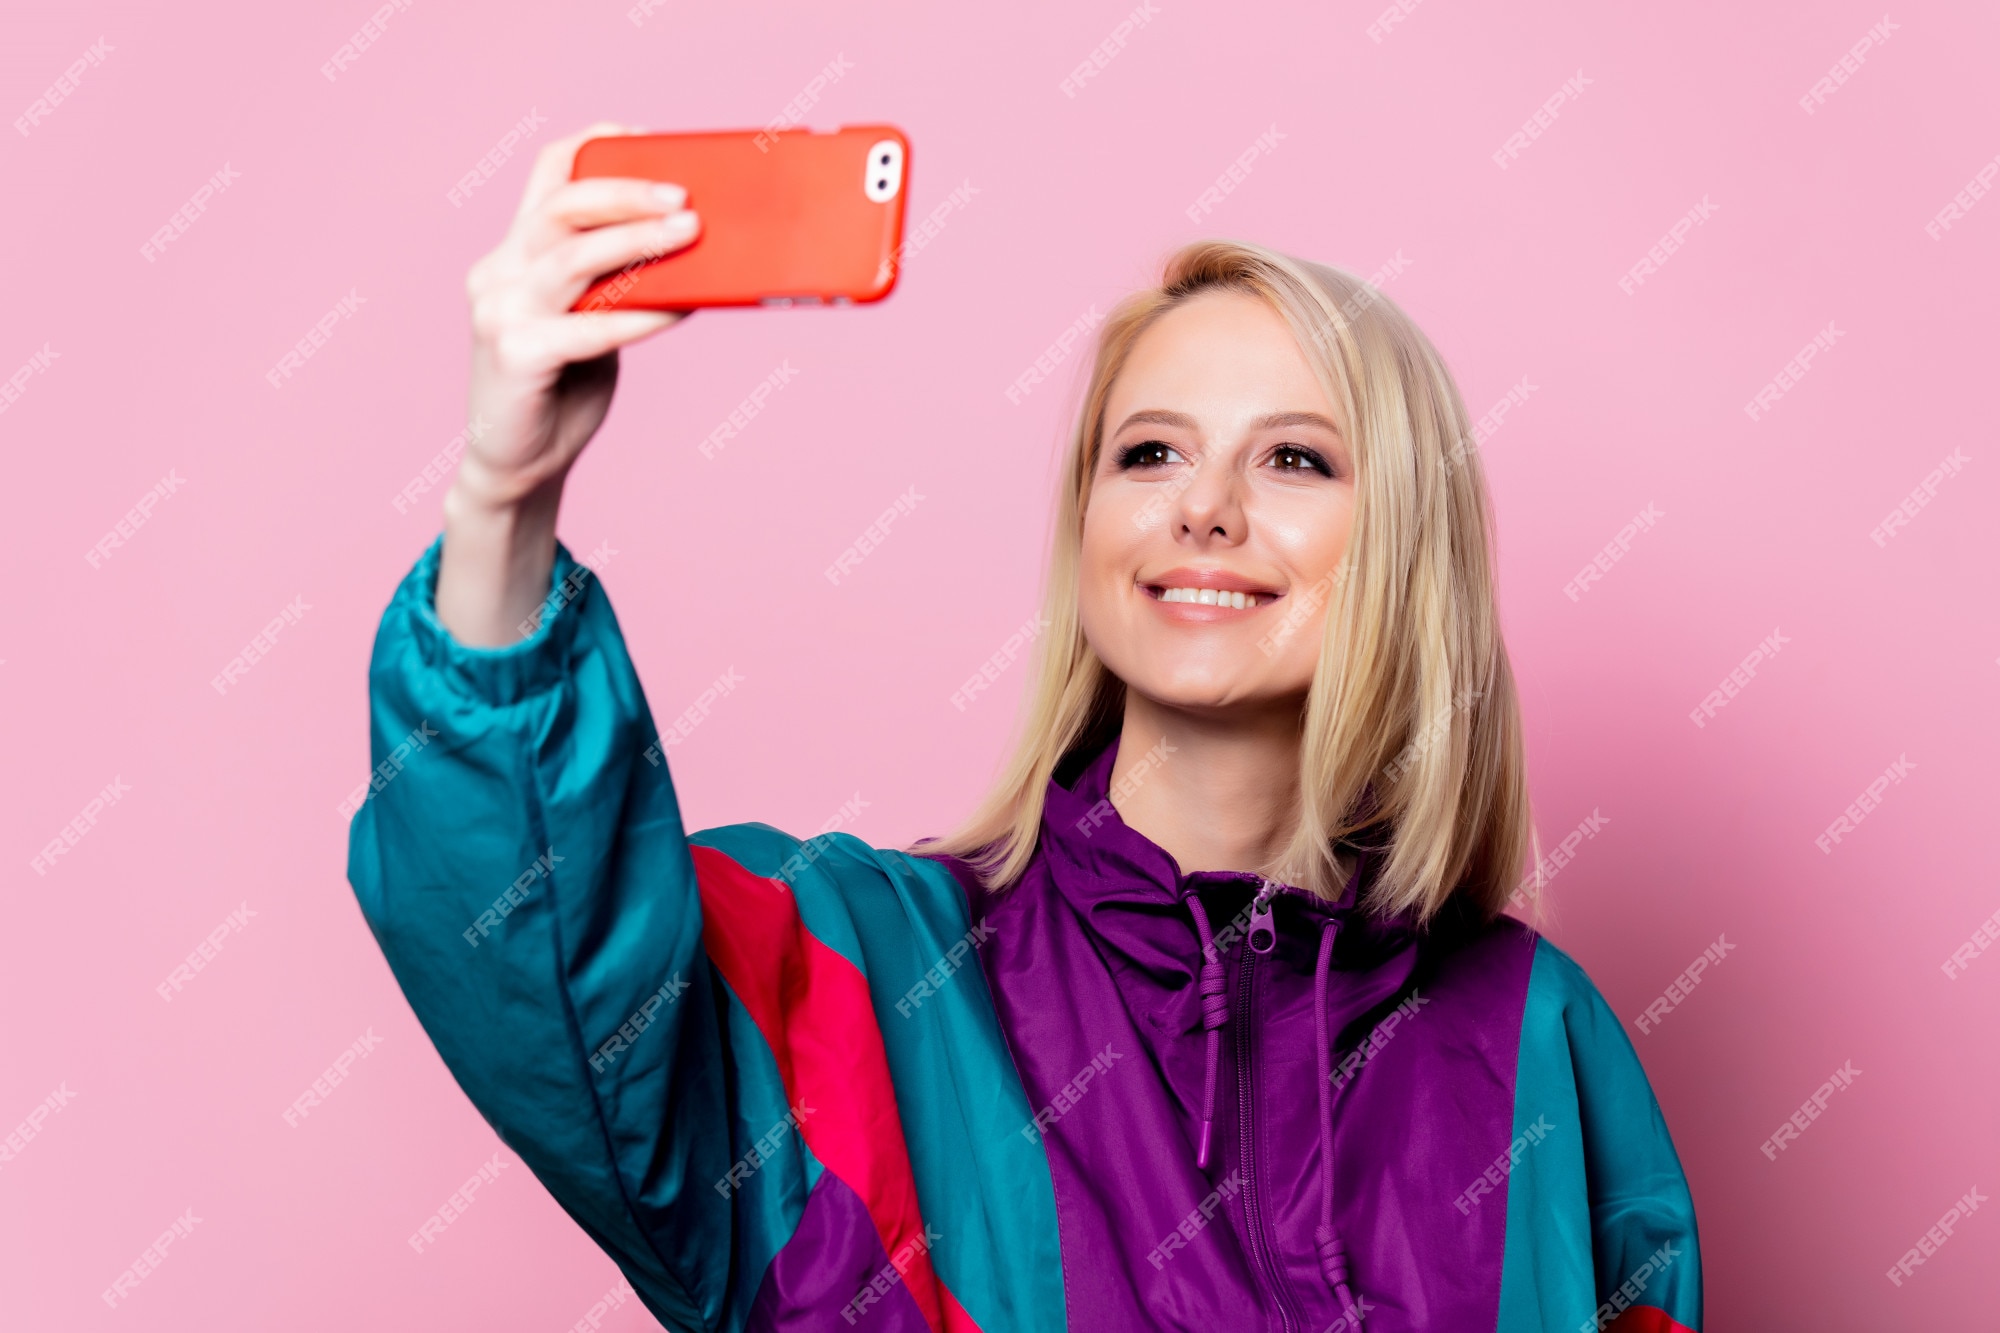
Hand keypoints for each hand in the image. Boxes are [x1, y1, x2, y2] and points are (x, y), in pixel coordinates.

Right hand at [438, 122, 700, 644]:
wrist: (517, 465)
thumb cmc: (563, 387)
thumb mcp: (590, 319)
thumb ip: (619, 284)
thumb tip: (695, 251)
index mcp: (514, 253)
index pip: (546, 175)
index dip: (595, 148)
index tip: (647, 140)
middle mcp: (498, 272)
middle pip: (563, 206)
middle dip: (628, 193)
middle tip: (686, 198)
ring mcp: (501, 313)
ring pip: (573, 257)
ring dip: (639, 242)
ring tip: (691, 233)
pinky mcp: (516, 356)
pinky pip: (589, 327)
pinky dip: (640, 315)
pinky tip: (681, 309)